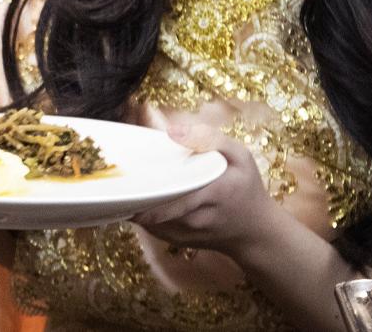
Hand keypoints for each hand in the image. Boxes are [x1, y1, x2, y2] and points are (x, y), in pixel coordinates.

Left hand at [129, 124, 285, 257]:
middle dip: (132, 191)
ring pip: (146, 217)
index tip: (123, 168)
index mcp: (213, 192)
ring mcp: (185, 233)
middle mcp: (197, 218)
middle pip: (152, 205)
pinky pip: (149, 226)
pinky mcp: (176, 241)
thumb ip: (210, 139)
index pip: (170, 191)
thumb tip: (171, 130)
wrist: (255, 233)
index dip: (143, 183)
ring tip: (125, 180)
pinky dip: (140, 211)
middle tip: (115, 172)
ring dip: (132, 200)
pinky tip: (137, 195)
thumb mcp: (241, 157)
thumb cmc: (246, 189)